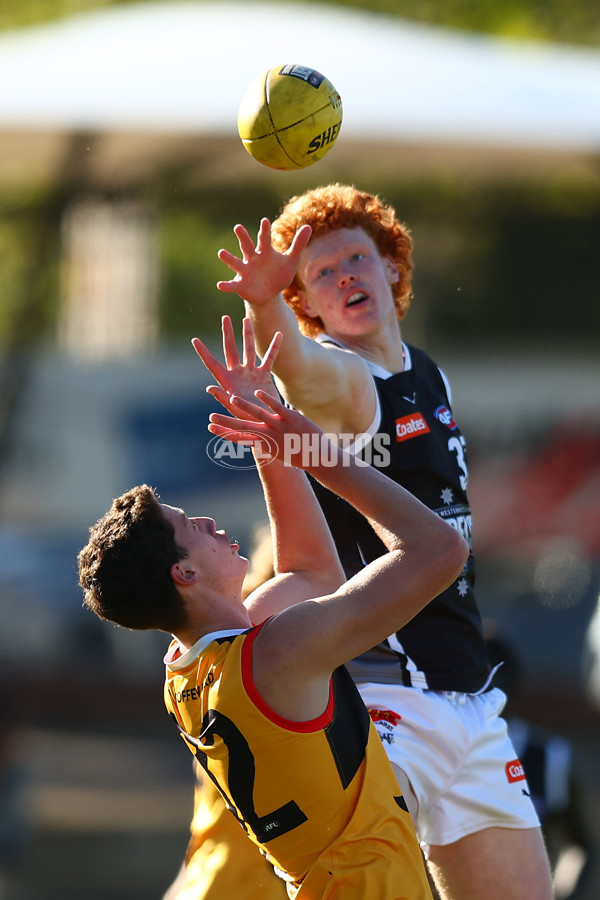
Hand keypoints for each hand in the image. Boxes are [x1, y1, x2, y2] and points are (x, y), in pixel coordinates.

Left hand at [192, 315, 281, 414]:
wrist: (264, 424)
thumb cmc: (245, 420)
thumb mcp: (233, 409)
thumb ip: (223, 398)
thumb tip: (209, 388)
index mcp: (226, 381)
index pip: (211, 363)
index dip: (203, 352)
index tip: (194, 340)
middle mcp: (237, 373)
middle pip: (230, 349)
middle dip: (228, 333)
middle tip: (225, 317)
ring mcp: (251, 373)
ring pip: (249, 349)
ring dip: (248, 335)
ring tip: (246, 320)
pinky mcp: (264, 376)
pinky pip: (269, 358)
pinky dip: (274, 347)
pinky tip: (279, 334)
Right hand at [208, 391, 329, 470]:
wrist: (318, 457)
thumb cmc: (296, 452)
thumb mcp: (277, 450)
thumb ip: (264, 442)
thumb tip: (253, 438)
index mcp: (264, 444)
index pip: (240, 438)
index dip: (224, 432)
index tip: (210, 427)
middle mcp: (269, 437)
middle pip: (244, 427)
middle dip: (226, 422)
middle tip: (210, 417)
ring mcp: (280, 427)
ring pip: (259, 415)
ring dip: (244, 407)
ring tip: (232, 398)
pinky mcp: (292, 419)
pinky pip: (277, 408)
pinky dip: (267, 400)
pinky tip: (257, 392)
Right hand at [217, 218, 311, 304]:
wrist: (270, 294)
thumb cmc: (279, 274)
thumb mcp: (291, 260)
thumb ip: (298, 244)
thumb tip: (308, 226)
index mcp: (264, 252)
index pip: (264, 239)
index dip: (265, 231)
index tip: (265, 221)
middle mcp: (252, 259)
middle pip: (247, 246)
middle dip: (243, 237)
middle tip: (238, 227)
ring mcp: (245, 271)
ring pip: (235, 263)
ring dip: (228, 258)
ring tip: (221, 253)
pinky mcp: (241, 285)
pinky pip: (233, 285)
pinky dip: (227, 285)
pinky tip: (220, 285)